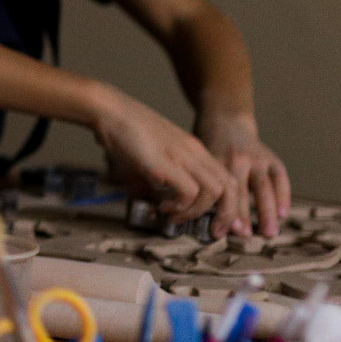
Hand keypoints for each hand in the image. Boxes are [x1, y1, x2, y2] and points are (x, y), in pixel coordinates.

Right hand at [90, 85, 251, 234]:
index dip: (229, 205)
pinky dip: (180, 207)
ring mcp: (181, 157)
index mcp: (195, 150)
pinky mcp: (165, 164)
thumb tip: (157, 203)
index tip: (217, 222)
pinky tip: (163, 207)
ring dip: (198, 212)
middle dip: (226, 215)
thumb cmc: (125, 134)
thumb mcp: (152, 157)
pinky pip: (189, 191)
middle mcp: (194, 153)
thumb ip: (161, 179)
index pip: (228, 179)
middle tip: (213, 232)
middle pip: (230, 187)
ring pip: (215, 191)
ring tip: (176, 217)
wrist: (110, 110)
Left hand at [198, 114, 290, 236]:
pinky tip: (283, 215)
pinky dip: (283, 197)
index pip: (220, 190)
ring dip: (267, 212)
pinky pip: (280, 179)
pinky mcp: (272, 159)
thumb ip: (203, 185)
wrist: (226, 122)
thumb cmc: (207, 150)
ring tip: (269, 233)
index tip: (220, 232)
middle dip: (245, 216)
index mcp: (216, 160)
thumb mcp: (200, 161)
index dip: (220, 212)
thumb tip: (197, 220)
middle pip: (243, 191)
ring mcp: (258, 158)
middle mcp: (238, 158)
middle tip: (245, 237)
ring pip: (264, 187)